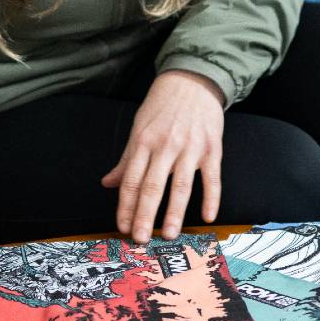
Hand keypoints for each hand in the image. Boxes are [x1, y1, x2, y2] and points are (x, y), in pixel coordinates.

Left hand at [101, 69, 223, 242]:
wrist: (192, 81)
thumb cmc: (162, 107)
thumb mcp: (139, 128)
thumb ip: (126, 159)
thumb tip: (107, 183)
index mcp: (143, 142)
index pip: (132, 180)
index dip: (126, 206)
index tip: (122, 227)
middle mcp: (165, 146)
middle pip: (153, 186)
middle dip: (144, 215)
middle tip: (140, 239)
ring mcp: (190, 148)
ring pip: (181, 185)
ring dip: (174, 212)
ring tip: (169, 235)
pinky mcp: (212, 148)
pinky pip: (212, 177)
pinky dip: (211, 198)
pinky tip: (208, 216)